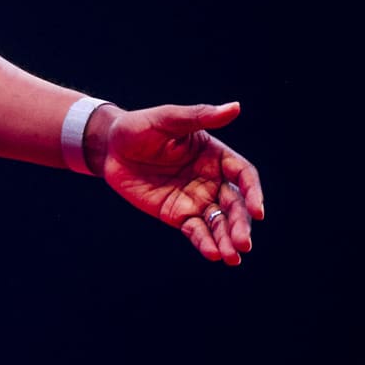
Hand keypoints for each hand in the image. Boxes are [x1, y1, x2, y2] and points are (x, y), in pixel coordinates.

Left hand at [95, 102, 263, 264]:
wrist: (108, 148)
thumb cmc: (139, 127)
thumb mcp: (167, 119)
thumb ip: (199, 116)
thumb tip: (235, 107)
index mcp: (216, 156)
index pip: (243, 176)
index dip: (252, 193)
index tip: (256, 211)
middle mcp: (212, 180)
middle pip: (234, 205)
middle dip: (240, 224)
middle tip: (243, 243)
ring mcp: (196, 199)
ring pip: (218, 222)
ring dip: (227, 239)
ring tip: (232, 257)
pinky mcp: (177, 214)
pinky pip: (196, 231)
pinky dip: (205, 243)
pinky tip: (212, 254)